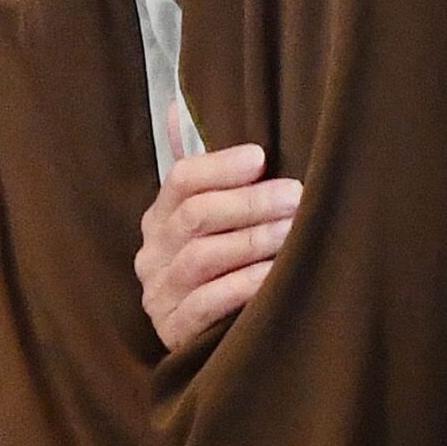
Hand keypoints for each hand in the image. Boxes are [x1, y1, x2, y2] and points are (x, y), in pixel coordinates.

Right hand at [134, 109, 299, 351]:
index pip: (181, 181)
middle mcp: (152, 254)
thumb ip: (200, 168)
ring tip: (293, 231)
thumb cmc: (222, 266)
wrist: (209, 340)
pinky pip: (206, 303)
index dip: (221, 166)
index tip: (261, 157)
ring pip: (201, 258)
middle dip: (249, 204)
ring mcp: (159, 294)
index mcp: (159, 219)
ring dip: (252, 241)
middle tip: (295, 196)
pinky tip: (273, 275)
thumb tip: (178, 105)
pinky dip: (243, 286)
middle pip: (195, 217)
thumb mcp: (209, 216)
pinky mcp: (174, 331)